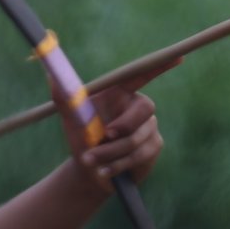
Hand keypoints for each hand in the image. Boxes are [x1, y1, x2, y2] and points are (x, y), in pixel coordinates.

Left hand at [59, 59, 173, 191]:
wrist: (88, 171)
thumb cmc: (80, 138)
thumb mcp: (70, 118)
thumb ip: (63, 95)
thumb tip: (50, 73)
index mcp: (121, 92)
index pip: (142, 74)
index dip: (161, 66)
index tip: (179, 57)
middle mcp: (138, 106)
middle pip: (145, 108)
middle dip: (123, 125)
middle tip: (103, 137)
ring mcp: (149, 127)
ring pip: (137, 138)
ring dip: (110, 152)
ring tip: (91, 161)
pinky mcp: (153, 146)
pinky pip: (140, 155)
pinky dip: (118, 164)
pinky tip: (105, 171)